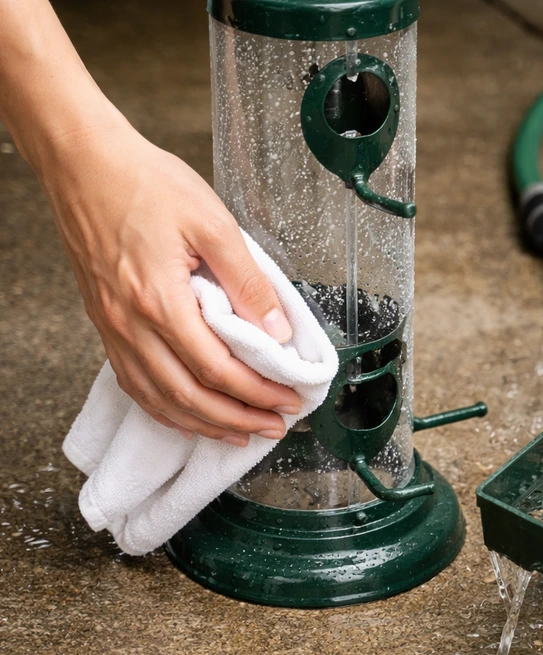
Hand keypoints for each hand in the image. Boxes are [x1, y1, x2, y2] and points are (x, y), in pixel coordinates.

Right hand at [37, 123, 301, 443]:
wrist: (84, 163)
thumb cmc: (145, 183)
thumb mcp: (213, 223)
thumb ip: (248, 282)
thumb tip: (277, 330)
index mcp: (160, 300)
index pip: (216, 368)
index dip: (256, 392)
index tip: (287, 400)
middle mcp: (131, 323)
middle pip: (188, 395)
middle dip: (236, 419)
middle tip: (273, 427)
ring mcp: (113, 327)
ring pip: (159, 398)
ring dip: (202, 423)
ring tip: (238, 433)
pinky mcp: (105, 323)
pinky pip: (135, 383)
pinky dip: (165, 408)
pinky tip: (188, 414)